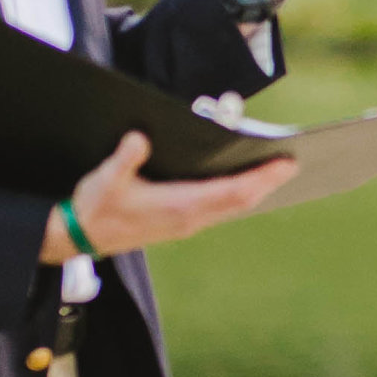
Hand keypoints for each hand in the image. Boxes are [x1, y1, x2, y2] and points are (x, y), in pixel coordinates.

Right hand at [43, 129, 295, 263]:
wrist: (80, 237)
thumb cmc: (94, 207)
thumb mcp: (105, 179)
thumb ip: (124, 159)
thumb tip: (139, 139)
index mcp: (179, 206)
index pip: (232, 191)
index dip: (262, 178)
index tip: (287, 164)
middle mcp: (190, 218)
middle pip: (242, 201)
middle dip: (269, 182)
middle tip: (295, 162)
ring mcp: (187, 223)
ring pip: (233, 206)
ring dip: (257, 189)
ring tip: (279, 169)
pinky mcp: (181, 223)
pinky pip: (221, 209)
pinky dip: (239, 194)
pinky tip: (247, 182)